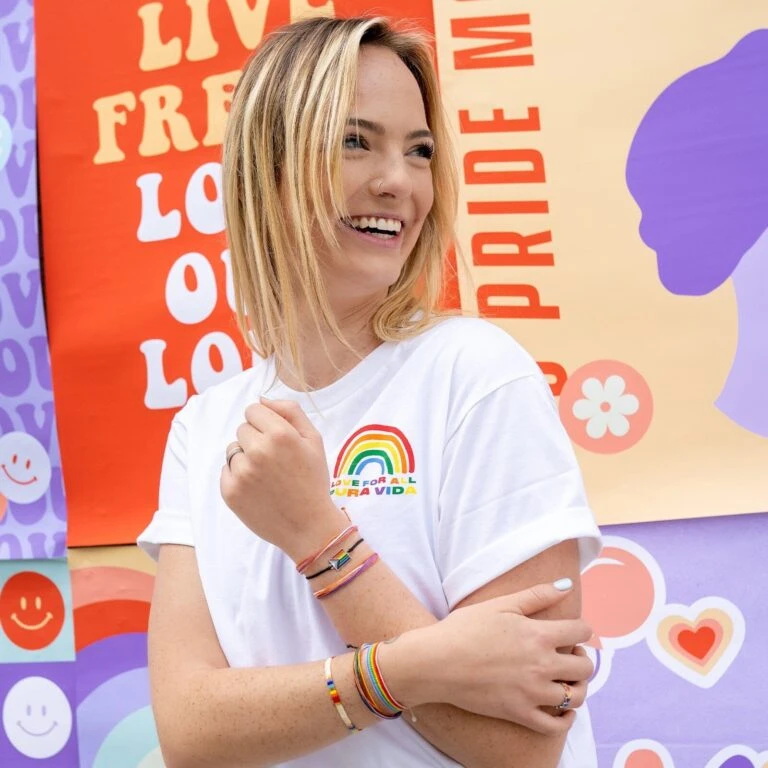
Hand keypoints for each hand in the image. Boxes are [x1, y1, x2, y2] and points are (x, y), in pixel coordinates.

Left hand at [219, 398, 346, 558]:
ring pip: (233, 449)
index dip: (265, 422)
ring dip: (246, 457)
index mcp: (280, 434)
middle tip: (274, 460)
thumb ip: (290, 411)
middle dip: (256, 439)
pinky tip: (257, 488)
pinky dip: (238, 476)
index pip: (253, 410)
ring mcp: (241, 472)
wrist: (309, 526)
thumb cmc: (313, 481)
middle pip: (242, 428)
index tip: (275, 438)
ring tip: (266, 475)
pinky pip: (226, 470)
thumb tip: (262, 399)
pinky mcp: (230, 491)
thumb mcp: (314, 440)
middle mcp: (258, 450)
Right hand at [384, 582, 593, 734]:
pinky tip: (561, 709)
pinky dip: (565, 719)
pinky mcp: (519, 714)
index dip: (581, 629)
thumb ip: (536, 595)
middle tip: (568, 653)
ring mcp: (532, 693)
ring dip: (578, 687)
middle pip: (584, 666)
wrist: (436, 661)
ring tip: (565, 678)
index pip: (581, 632)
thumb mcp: (500, 604)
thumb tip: (567, 585)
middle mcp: (541, 665)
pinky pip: (555, 726)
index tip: (572, 631)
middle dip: (581, 657)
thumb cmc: (464, 628)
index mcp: (538, 635)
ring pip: (575, 696)